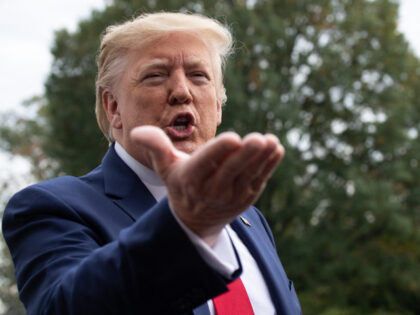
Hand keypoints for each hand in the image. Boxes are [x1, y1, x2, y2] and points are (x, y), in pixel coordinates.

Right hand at [130, 126, 284, 245]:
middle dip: (246, 155)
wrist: (195, 218)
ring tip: (272, 142)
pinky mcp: (246, 198)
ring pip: (249, 175)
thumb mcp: (165, 167)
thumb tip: (137, 131)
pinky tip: (277, 149)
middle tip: (258, 138)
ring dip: (262, 159)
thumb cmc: (180, 184)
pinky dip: (269, 166)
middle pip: (231, 170)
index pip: (205, 163)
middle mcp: (212, 190)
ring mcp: (231, 196)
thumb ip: (155, 146)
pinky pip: (259, 180)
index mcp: (191, 179)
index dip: (219, 151)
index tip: (233, 138)